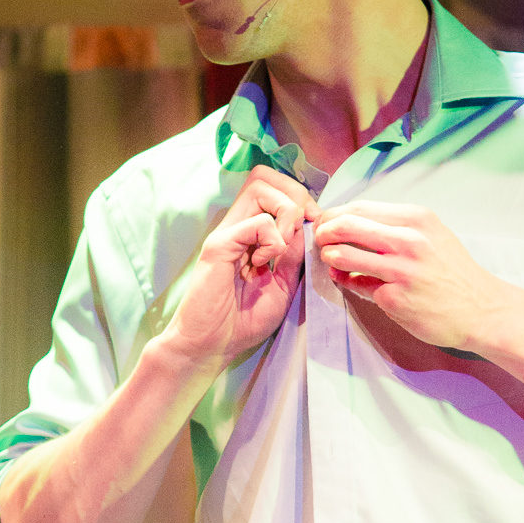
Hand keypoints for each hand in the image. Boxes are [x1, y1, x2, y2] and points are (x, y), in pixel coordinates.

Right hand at [164, 166, 319, 374]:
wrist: (211, 345)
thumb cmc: (242, 321)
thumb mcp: (282, 285)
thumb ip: (293, 256)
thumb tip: (308, 226)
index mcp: (251, 234)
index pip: (273, 189)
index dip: (299, 200)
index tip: (312, 228)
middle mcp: (237, 226)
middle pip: (265, 176)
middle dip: (295, 196)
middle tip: (301, 229)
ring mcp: (228, 232)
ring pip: (261, 187)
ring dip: (285, 213)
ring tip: (280, 249)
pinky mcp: (220, 244)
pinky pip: (258, 222)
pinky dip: (273, 241)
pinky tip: (261, 265)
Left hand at [314, 201, 508, 350]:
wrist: (481, 310)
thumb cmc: (454, 273)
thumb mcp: (432, 235)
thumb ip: (396, 228)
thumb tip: (353, 224)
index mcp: (416, 219)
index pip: (360, 207)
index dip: (335, 214)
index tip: (326, 222)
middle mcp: (409, 240)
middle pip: (346, 226)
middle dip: (324, 232)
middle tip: (320, 240)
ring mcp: (401, 270)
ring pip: (344, 255)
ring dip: (330, 257)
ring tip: (330, 260)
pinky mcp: (395, 297)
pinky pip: (357, 285)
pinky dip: (347, 282)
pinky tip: (347, 281)